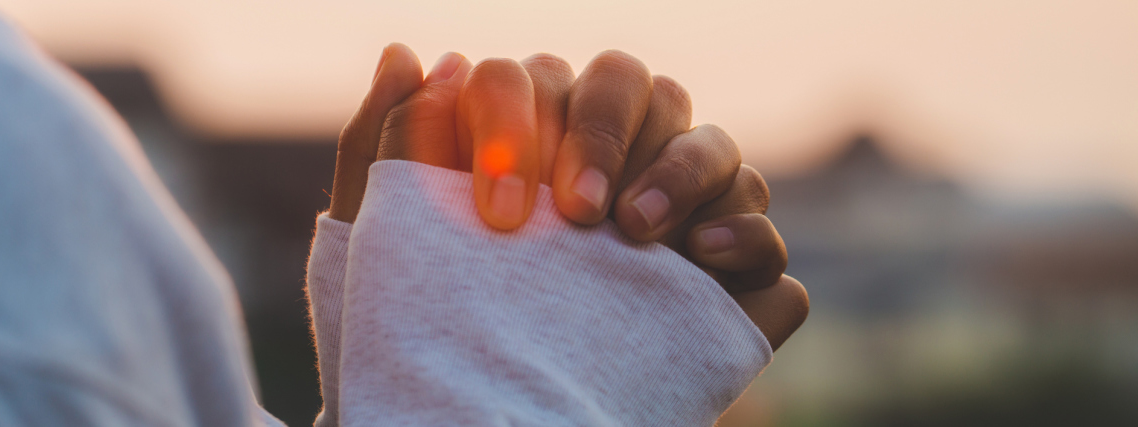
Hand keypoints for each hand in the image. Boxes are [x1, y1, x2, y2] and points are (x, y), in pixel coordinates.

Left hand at [328, 44, 806, 349]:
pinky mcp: (730, 275)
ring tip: (635, 233)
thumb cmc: (438, 321)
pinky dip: (747, 234)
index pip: (536, 80)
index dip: (521, 125)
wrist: (492, 412)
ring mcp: (680, 210)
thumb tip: (410, 56)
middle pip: (632, 84)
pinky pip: (764, 230)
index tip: (500, 210)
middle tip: (574, 213)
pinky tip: (706, 258)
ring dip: (678, 171)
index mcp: (533, 133)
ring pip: (710, 141)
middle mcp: (612, 158)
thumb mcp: (391, 243)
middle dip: (602, 133)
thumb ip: (388, 145)